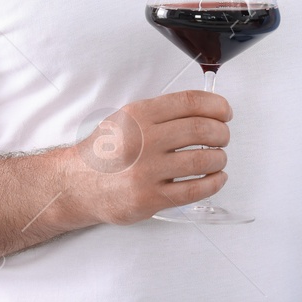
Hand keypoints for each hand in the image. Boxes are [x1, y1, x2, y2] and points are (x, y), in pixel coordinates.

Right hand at [69, 90, 230, 224]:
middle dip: (222, 132)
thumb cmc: (105, 151)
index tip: (225, 112)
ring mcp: (146, 171)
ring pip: (203, 160)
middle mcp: (142, 140)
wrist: (76, 184)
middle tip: (223, 136)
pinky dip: (214, 183)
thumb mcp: (126, 118)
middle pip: (201, 129)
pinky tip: (216, 179)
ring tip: (218, 158)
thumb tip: (205, 110)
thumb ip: (160, 113)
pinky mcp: (149, 198)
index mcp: (138, 115)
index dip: (217, 105)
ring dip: (220, 158)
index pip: (190, 102)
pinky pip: (194, 190)